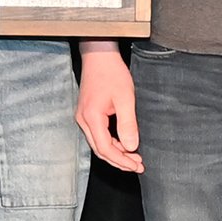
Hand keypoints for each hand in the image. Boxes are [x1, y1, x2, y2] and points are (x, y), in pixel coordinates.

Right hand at [76, 42, 142, 172]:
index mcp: (91, 118)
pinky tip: (124, 144)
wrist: (99, 55)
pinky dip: (111, 142)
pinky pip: (98, 135)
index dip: (121, 161)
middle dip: (119, 160)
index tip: (137, 165)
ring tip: (134, 157)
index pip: (105, 149)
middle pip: (100, 150)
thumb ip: (128, 124)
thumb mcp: (125, 98)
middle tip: (137, 165)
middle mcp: (83, 120)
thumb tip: (131, 147)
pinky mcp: (87, 114)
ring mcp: (83, 117)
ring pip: (99, 144)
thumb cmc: (111, 73)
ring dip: (116, 153)